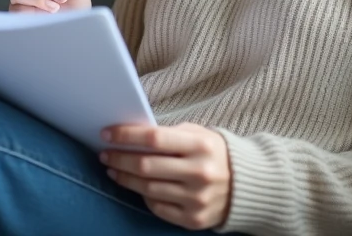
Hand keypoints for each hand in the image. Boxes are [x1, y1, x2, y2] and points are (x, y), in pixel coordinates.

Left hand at [100, 123, 231, 230]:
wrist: (246, 185)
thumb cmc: (214, 154)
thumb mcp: (199, 135)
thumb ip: (168, 134)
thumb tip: (131, 134)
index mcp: (200, 146)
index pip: (154, 139)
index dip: (126, 136)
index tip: (106, 133)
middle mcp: (199, 172)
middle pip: (146, 165)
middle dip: (119, 159)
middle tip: (105, 154)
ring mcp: (196, 198)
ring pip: (148, 188)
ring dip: (125, 178)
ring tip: (113, 170)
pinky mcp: (193, 219)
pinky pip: (158, 207)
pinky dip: (143, 196)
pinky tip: (136, 186)